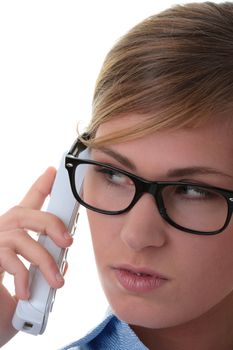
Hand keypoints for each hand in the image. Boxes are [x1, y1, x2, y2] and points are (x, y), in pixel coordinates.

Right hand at [0, 167, 72, 345]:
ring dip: (44, 260)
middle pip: (25, 213)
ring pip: (20, 237)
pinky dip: (23, 276)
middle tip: (68, 242)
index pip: (28, 203)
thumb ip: (45, 267)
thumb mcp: (31, 281)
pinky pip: (8, 258)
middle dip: (50, 224)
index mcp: (14, 234)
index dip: (41, 185)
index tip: (53, 171)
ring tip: (56, 282)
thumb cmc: (4, 302)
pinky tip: (26, 291)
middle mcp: (0, 234)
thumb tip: (63, 261)